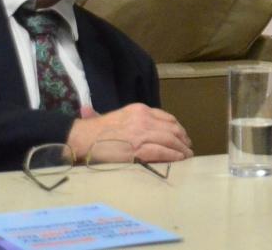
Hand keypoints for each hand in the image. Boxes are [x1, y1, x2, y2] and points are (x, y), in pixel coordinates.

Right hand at [68, 104, 192, 162]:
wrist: (82, 138)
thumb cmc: (97, 130)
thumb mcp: (121, 116)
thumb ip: (136, 120)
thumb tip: (149, 129)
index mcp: (140, 110)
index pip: (167, 118)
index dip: (178, 128)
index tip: (183, 136)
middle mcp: (144, 120)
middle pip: (172, 129)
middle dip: (183, 139)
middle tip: (188, 148)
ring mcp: (141, 134)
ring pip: (170, 140)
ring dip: (182, 149)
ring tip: (187, 155)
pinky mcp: (137, 150)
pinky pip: (162, 152)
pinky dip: (173, 156)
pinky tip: (179, 160)